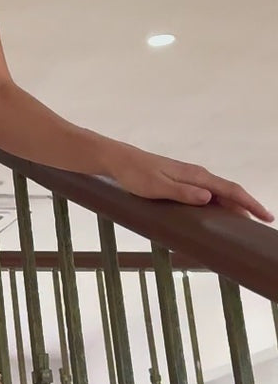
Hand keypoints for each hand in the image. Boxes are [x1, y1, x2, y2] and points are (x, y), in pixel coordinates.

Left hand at [103, 142, 273, 223]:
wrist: (120, 161)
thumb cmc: (135, 175)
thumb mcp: (157, 187)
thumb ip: (182, 193)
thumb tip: (209, 197)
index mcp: (196, 176)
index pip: (231, 190)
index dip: (250, 204)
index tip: (266, 216)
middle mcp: (197, 175)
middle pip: (230, 192)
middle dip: (248, 206)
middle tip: (263, 223)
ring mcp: (191, 178)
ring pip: (220, 193)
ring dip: (235, 206)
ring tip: (246, 223)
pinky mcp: (183, 182)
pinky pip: (209, 194)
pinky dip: (220, 204)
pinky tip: (220, 213)